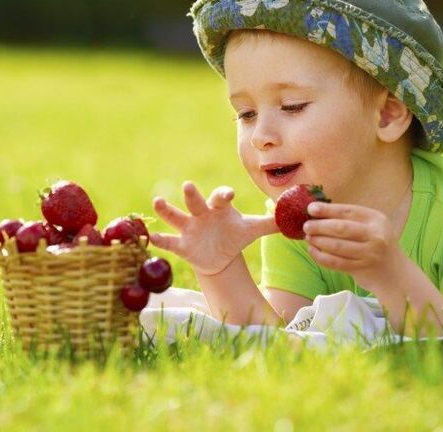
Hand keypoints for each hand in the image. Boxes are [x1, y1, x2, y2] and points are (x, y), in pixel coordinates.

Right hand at [150, 181, 277, 275]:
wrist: (220, 256)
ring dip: (167, 210)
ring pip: (176, 216)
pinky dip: (161, 240)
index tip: (228, 194)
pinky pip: (170, 241)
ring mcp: (189, 228)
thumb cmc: (234, 236)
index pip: (221, 197)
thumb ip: (269, 223)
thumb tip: (292, 218)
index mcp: (220, 208)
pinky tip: (150, 238)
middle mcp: (202, 214)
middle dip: (192, 195)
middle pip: (196, 202)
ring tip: (158, 202)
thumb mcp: (251, 230)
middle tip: (188, 185)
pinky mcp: (182, 244)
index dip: (224, 194)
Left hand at [303, 202, 405, 291]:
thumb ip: (351, 220)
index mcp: (377, 219)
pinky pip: (336, 262)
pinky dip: (321, 257)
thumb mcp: (372, 227)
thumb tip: (318, 213)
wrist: (396, 275)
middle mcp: (375, 235)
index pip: (348, 211)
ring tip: (308, 238)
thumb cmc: (378, 246)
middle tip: (306, 226)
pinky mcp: (362, 269)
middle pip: (341, 229)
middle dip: (320, 227)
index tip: (311, 208)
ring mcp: (369, 253)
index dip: (327, 209)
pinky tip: (313, 251)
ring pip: (337, 247)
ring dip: (318, 242)